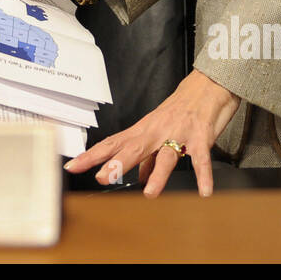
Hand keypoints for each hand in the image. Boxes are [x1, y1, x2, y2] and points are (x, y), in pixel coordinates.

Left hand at [65, 69, 241, 196]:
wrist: (207, 85)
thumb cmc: (181, 108)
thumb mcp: (159, 130)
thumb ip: (149, 156)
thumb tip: (140, 176)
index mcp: (143, 130)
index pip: (113, 143)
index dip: (93, 155)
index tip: (73, 165)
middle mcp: (157, 131)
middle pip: (133, 148)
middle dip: (117, 163)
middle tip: (102, 178)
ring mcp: (179, 134)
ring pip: (166, 155)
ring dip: (158, 174)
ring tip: (150, 193)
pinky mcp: (201, 138)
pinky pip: (201, 159)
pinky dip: (203, 175)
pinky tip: (203, 192)